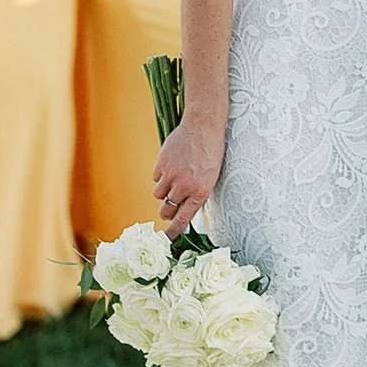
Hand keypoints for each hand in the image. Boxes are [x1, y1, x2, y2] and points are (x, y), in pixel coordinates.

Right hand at [152, 117, 224, 234]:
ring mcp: (171, 175)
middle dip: (166, 211)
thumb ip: (197, 194)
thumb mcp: (210, 177)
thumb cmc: (211, 152)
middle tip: (170, 206)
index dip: (173, 232)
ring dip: (164, 191)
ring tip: (174, 179)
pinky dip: (161, 175)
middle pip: (166, 210)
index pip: (182, 219)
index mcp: (200, 192)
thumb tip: (185, 210)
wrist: (203, 127)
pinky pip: (155, 178)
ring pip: (158, 195)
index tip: (166, 239)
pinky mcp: (161, 163)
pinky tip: (172, 165)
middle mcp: (184, 186)